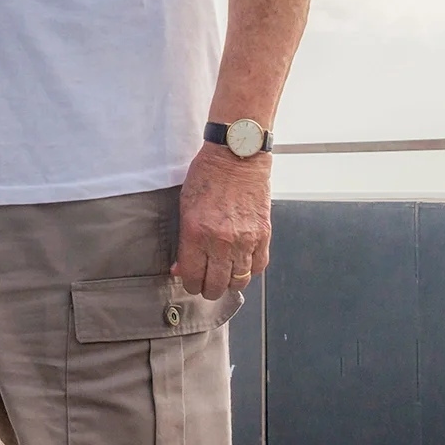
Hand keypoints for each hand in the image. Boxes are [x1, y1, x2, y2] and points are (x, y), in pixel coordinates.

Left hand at [172, 143, 271, 300]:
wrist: (237, 156)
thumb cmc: (207, 176)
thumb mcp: (185, 206)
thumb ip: (184, 241)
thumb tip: (181, 267)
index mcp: (196, 233)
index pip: (192, 277)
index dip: (189, 284)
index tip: (190, 281)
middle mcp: (221, 241)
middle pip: (215, 285)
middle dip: (208, 288)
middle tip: (206, 283)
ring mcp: (245, 239)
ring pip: (238, 281)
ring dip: (229, 282)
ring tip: (224, 275)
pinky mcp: (263, 234)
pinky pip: (258, 266)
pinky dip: (249, 270)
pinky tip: (241, 264)